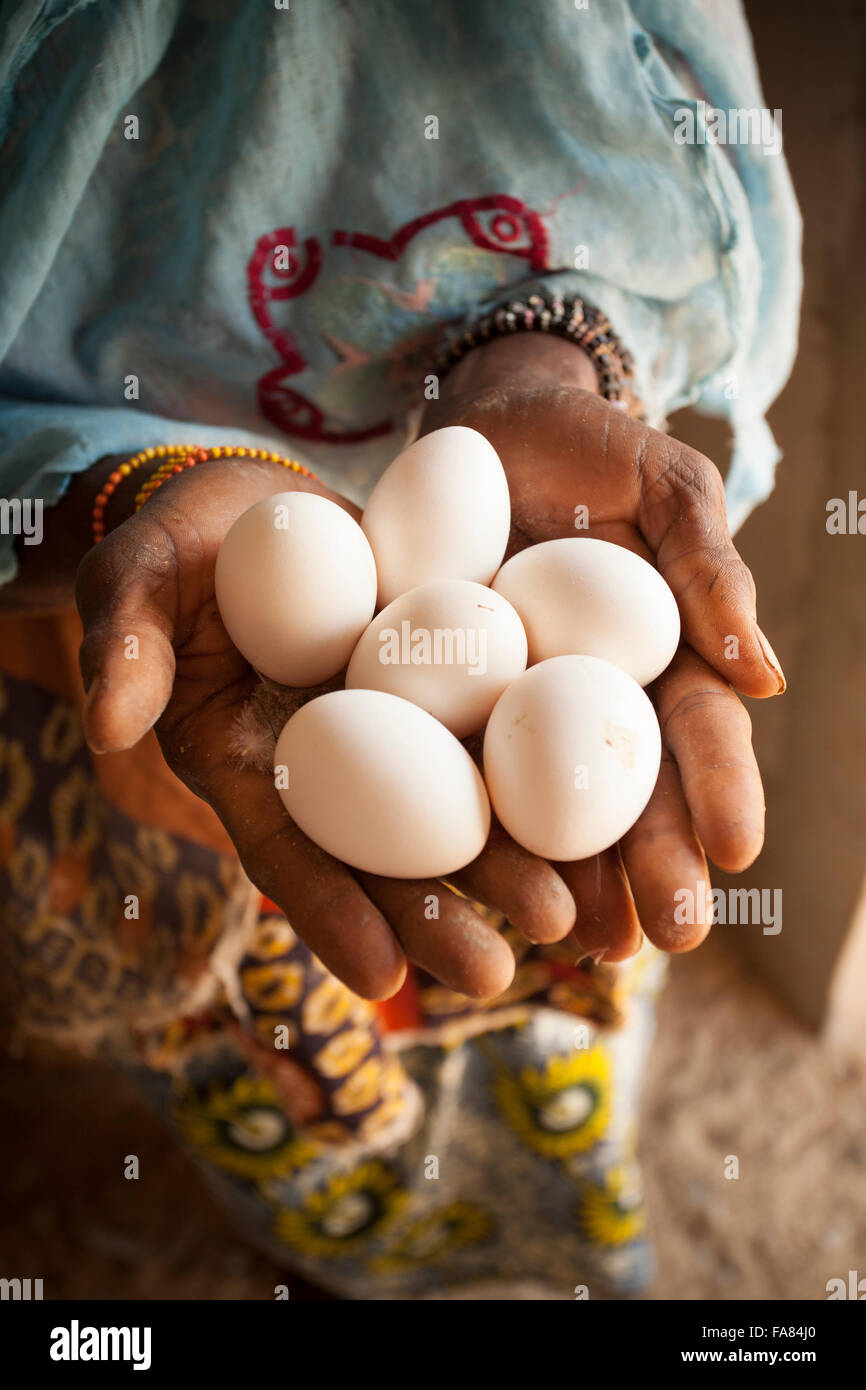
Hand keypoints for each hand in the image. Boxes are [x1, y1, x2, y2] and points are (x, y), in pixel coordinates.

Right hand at [75, 454, 573, 1001]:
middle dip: (439, 916)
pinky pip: (495, 726)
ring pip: (453, 808)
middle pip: (384, 854)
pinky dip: (539, 771)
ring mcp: (393, 725)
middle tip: (501, 971)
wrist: (252, 502)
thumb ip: (125, 642)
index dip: (329, 913)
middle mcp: (331, 763)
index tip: (382, 980)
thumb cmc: (176, 544)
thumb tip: (110, 726)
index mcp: (249, 763)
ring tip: (571, 916)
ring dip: (507, 865)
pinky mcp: (446, 676)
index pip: (286, 850)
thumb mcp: (135, 576)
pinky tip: (595, 813)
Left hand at [420, 333, 784, 959]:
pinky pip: (448, 769)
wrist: (487, 421)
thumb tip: (763, 673)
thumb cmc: (591, 447)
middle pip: (628, 797)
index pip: (697, 736)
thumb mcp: (664, 483)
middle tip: (665, 938)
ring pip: (547, 810)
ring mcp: (514, 710)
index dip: (721, 791)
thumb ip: (708, 563)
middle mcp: (589, 702)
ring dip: (574, 882)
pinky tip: (474, 889)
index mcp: (658, 661)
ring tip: (587, 950)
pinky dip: (467, 831)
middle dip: (653, 868)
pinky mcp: (437, 704)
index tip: (737, 851)